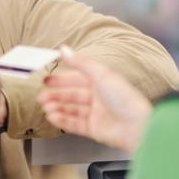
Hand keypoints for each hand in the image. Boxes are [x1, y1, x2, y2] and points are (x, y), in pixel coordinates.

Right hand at [38, 46, 152, 153]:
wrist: (137, 125)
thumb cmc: (125, 98)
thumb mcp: (100, 74)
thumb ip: (80, 62)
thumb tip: (64, 49)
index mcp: (102, 82)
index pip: (77, 78)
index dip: (61, 79)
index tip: (46, 80)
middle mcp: (98, 97)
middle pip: (72, 95)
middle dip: (56, 95)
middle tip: (41, 96)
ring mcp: (96, 114)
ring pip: (71, 110)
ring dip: (57, 108)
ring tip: (46, 107)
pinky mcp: (94, 129)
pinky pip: (74, 124)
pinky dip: (63, 121)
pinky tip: (53, 117)